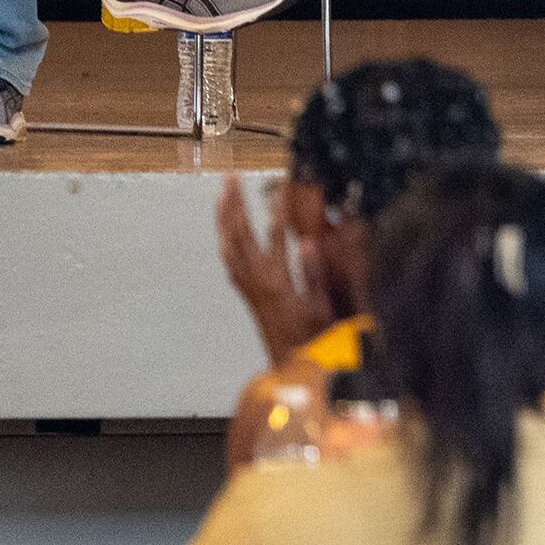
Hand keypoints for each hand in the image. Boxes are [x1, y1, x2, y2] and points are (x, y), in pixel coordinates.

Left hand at [216, 176, 330, 362]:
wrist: (293, 366)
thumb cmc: (312, 340)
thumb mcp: (321, 308)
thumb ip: (313, 276)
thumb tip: (309, 244)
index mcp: (277, 283)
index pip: (275, 235)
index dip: (278, 207)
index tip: (282, 184)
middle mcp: (256, 283)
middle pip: (239, 236)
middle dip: (234, 205)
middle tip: (231, 178)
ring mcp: (249, 288)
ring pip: (228, 247)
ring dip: (223, 220)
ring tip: (223, 195)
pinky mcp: (248, 294)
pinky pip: (229, 262)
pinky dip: (225, 240)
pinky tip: (226, 232)